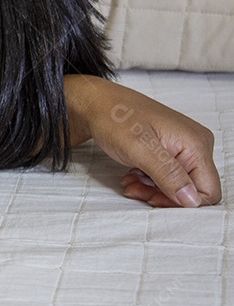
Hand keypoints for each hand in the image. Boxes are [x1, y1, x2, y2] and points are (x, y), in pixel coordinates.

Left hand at [66, 75, 220, 206]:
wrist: (97, 102)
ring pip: (177, 184)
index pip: (208, 191)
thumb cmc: (114, 117)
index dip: (181, 203)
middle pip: (192, 189)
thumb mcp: (139, 148)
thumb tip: (191, 200)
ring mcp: (184, 146)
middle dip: (162, 195)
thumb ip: (168, 175)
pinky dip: (149, 180)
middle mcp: (196, 145)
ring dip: (152, 188)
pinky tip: (133, 174)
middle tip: (135, 189)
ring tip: (130, 180)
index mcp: (196, 144)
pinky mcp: (171, 149)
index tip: (153, 199)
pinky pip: (168, 175)